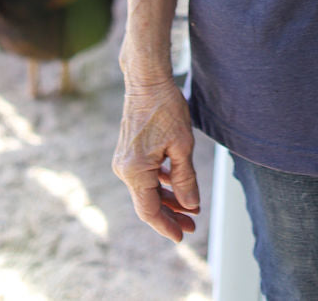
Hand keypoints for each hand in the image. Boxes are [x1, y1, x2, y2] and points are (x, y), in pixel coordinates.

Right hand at [113, 77, 200, 242]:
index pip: (149, 211)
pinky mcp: (129, 153)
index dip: (167, 226)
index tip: (183, 236)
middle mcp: (124, 169)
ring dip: (167, 199)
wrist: (146, 80)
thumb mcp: (182, 145)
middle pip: (147, 203)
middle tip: (193, 224)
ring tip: (189, 208)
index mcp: (135, 171)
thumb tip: (191, 205)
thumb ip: (185, 179)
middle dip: (171, 214)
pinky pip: (145, 176)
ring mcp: (124, 161)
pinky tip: (176, 186)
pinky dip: (161, 183)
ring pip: (147, 190)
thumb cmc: (165, 108)